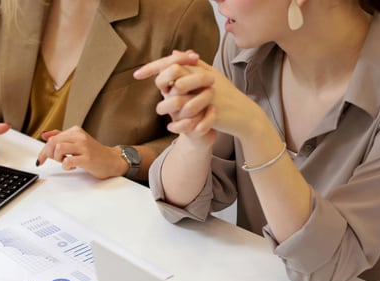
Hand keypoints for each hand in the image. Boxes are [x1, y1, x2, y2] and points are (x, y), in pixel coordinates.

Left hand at [36, 126, 126, 178]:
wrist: (112, 161)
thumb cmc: (94, 153)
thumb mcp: (77, 141)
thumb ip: (61, 137)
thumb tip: (45, 135)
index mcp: (75, 131)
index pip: (52, 137)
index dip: (43, 150)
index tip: (40, 159)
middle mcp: (79, 137)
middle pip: (53, 142)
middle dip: (47, 154)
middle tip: (52, 161)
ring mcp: (84, 147)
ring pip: (58, 148)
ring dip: (58, 158)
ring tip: (65, 161)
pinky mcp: (87, 158)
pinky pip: (68, 161)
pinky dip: (66, 166)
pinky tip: (73, 166)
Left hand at [140, 52, 263, 139]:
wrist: (243, 114)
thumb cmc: (225, 95)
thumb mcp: (209, 76)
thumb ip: (191, 66)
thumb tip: (173, 53)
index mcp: (201, 70)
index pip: (174, 63)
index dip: (154, 67)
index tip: (136, 75)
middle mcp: (203, 79)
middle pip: (175, 73)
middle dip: (160, 80)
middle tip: (151, 91)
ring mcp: (207, 95)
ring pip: (179, 96)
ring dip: (167, 105)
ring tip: (162, 111)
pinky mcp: (212, 112)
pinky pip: (190, 117)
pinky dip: (179, 123)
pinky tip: (171, 127)